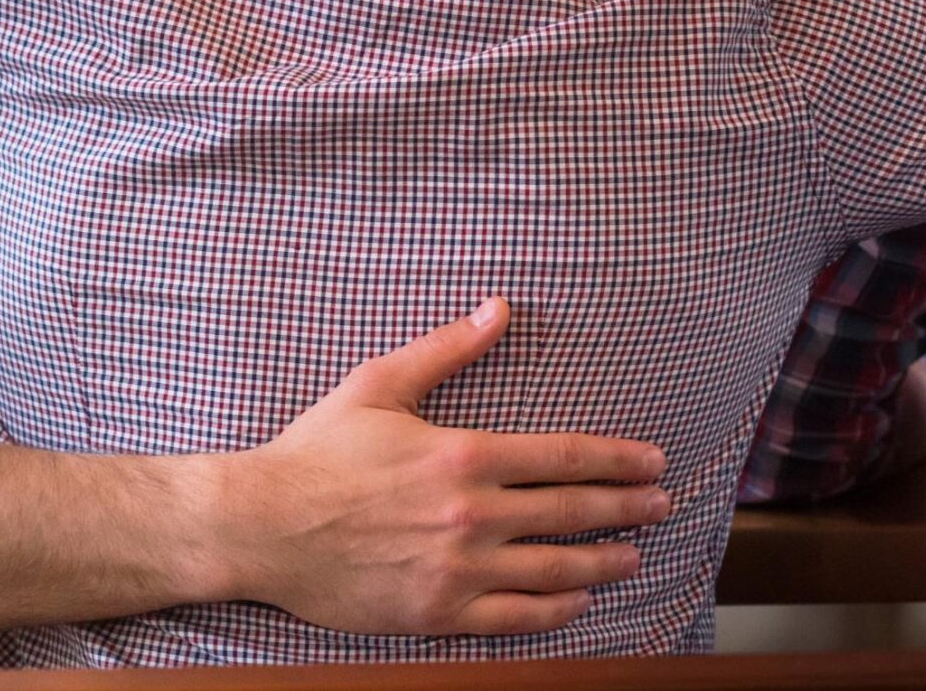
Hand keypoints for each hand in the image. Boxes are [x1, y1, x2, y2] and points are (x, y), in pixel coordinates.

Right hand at [218, 299, 668, 636]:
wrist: (263, 526)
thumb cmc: (318, 451)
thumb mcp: (379, 384)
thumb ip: (447, 349)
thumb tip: (499, 308)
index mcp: (463, 455)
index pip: (563, 456)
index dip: (616, 460)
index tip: (652, 461)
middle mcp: (471, 515)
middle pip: (571, 512)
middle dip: (625, 508)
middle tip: (662, 505)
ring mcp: (458, 570)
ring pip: (552, 569)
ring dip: (603, 561)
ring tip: (632, 556)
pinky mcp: (437, 612)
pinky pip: (514, 617)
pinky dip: (555, 610)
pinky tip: (577, 601)